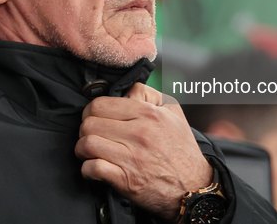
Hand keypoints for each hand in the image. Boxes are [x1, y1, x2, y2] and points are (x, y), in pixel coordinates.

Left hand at [75, 83, 212, 220]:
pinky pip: (92, 168)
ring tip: (89, 150)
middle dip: (84, 129)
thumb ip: (149, 95)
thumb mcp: (174, 112)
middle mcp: (138, 134)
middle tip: (91, 134)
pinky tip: (94, 167)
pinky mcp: (125, 180)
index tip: (94, 117)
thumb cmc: (182, 149)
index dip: (92, 110)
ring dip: (82, 148)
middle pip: (89, 123)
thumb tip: (128, 90)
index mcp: (147, 114)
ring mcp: (130, 157)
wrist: (193, 187)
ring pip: (87, 144)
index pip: (101, 104)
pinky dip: (87, 168)